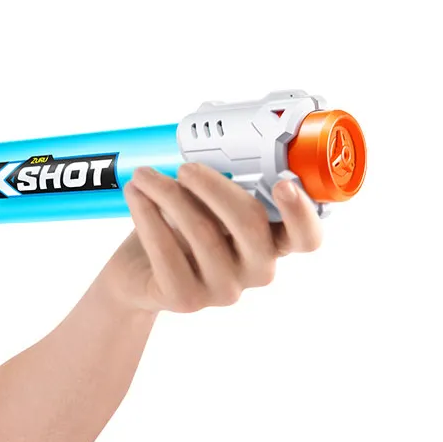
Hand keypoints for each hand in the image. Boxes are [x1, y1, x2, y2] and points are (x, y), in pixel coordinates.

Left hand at [96, 162, 323, 314]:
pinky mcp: (186, 298)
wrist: (137, 274)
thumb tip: (219, 142)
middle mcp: (256, 270)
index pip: (307, 238)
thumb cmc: (179, 230)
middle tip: (185, 167)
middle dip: (214, 185)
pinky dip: (146, 214)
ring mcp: (223, 289)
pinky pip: (165, 249)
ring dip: (167, 193)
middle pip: (249, 221)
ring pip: (200, 230)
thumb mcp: (208, 205)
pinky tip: (135, 194)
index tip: (283, 183)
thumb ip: (227, 183)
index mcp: (273, 243)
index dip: (301, 212)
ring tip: (144, 175)